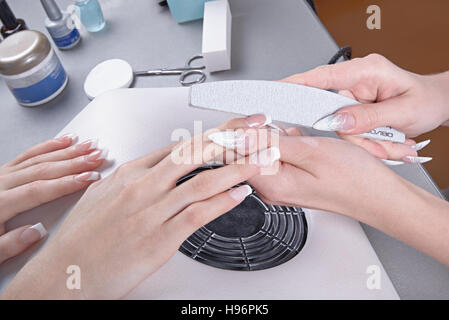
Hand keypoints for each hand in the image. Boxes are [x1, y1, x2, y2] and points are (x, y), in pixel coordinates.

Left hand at [0, 135, 105, 264]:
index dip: (67, 183)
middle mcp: (0, 184)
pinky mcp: (3, 170)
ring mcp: (2, 174)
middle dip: (74, 162)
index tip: (89, 178)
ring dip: (67, 151)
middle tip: (98, 157)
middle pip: (43, 169)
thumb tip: (36, 232)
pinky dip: (48, 146)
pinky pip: (28, 154)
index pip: (39, 190)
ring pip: (39, 158)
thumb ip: (9, 245)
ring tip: (89, 146)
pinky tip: (65, 141)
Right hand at [2, 123, 277, 298]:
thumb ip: (131, 178)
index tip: (236, 124)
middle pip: (195, 153)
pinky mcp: (158, 239)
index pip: (181, 144)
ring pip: (202, 181)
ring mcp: (151, 211)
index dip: (214, 132)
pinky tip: (241, 194)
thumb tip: (151, 167)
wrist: (66, 272)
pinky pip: (196, 215)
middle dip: (232, 137)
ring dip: (237, 167)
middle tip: (258, 127)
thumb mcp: (104, 194)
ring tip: (261, 159)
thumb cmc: (83, 236)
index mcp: (131, 172)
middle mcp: (143, 186)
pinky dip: (222, 202)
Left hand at [212, 115, 448, 265]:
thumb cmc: (354, 179)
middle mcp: (271, 188)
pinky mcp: (290, 180)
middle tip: (282, 127)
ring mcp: (280, 184)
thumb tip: (240, 135)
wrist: (379, 196)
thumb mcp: (310, 151)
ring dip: (277, 136)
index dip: (239, 131)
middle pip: (246, 152)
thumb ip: (271, 143)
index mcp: (270, 184)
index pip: (234, 155)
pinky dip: (288, 143)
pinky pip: (279, 155)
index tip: (253, 118)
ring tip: (300, 138)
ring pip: (264, 150)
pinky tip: (303, 142)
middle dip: (259, 132)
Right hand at [282, 53, 448, 160]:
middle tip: (379, 145)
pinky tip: (385, 141)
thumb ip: (368, 117)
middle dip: (355, 135)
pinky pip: (348, 129)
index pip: (323, 76)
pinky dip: (366, 141)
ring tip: (391, 143)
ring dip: (365, 141)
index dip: (297, 84)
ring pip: (341, 126)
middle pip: (332, 112)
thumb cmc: (425, 99)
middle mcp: (356, 80)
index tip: (277, 91)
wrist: (435, 103)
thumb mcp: (403, 111)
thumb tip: (337, 122)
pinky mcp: (354, 107)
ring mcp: (353, 94)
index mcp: (366, 70)